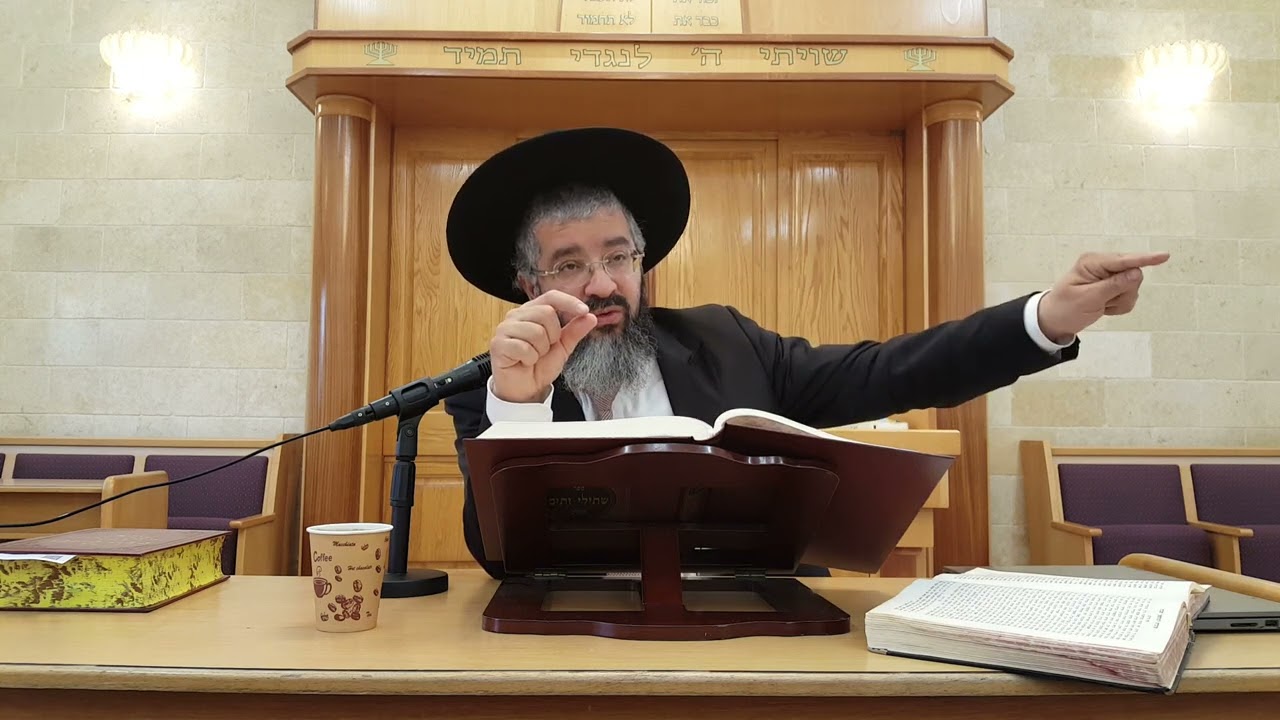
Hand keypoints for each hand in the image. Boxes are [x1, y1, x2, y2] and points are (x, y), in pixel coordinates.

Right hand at [490, 290, 597, 402]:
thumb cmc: (540, 365)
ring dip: (541, 350)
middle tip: (545, 349)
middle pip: (546, 313)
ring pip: (536, 331)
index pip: (551, 297)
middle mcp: (516, 315)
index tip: (584, 311)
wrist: (525, 388)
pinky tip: (525, 362)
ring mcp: (504, 328)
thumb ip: (575, 331)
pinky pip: (523, 347)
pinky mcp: (498, 344)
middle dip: (553, 336)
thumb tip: (591, 317)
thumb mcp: (563, 347)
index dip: (568, 302)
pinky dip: (529, 359)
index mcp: (532, 311)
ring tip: (534, 356)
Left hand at [1037, 251, 1169, 342]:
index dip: (1145, 259)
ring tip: (1100, 305)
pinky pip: (1130, 297)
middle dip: (1123, 292)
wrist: (1056, 320)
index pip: (1123, 260)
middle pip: (1133, 274)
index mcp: (1092, 262)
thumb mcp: (1087, 299)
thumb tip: (1137, 273)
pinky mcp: (1115, 286)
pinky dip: (1119, 306)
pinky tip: (1104, 308)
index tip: (1164, 256)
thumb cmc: (1065, 308)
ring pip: (1133, 287)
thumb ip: (1112, 286)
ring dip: (1120, 301)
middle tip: (1103, 303)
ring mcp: (1110, 275)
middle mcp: (1103, 265)